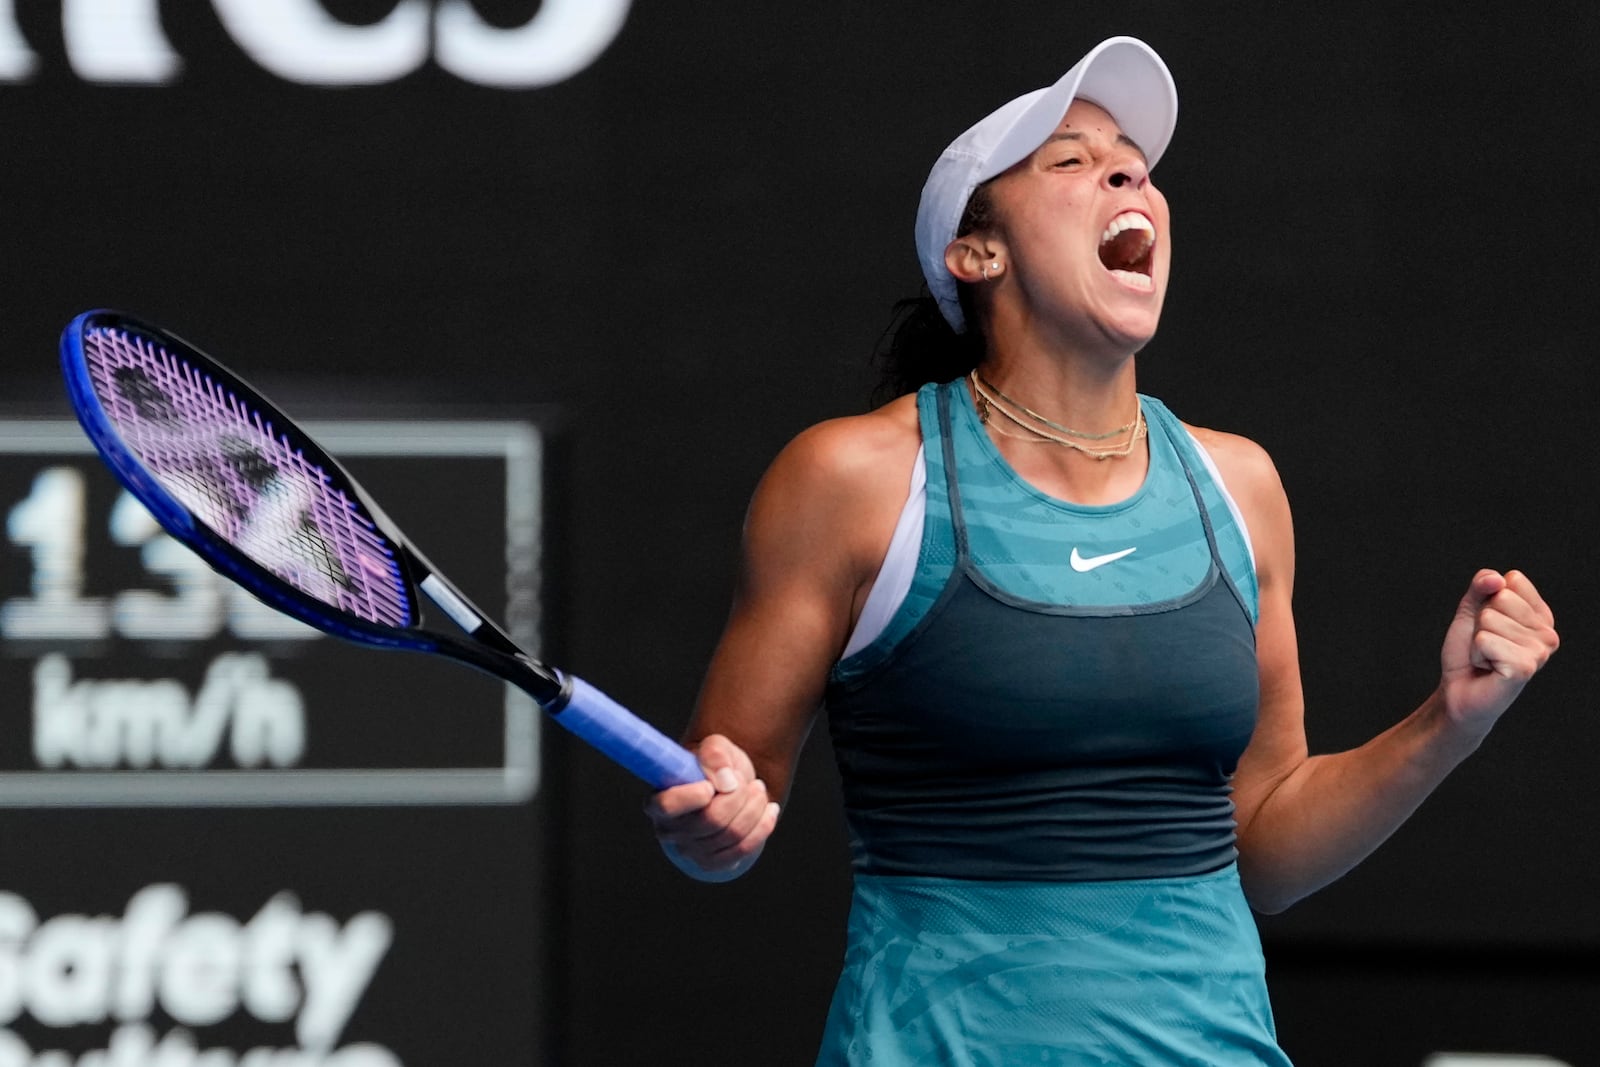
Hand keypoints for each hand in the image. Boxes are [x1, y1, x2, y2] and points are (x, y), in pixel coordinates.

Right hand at [644, 734, 779, 881]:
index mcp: (658, 801)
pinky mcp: (711, 863)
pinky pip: (743, 849)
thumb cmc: (714, 767)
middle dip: (739, 795)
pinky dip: (763, 827)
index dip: (693, 796)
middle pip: (712, 819)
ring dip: (755, 807)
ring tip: (758, 789)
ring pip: (733, 833)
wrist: (728, 788)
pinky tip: (769, 809)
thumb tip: (725, 781)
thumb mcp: (715, 747)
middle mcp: (668, 831)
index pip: (669, 806)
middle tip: (747, 781)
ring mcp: (689, 851)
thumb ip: (714, 753)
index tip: (711, 785)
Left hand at [1438, 569, 1558, 736]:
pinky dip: (1477, 654)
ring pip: (1490, 619)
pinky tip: (1488, 669)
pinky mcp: (1524, 668)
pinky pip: (1485, 639)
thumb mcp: (1472, 610)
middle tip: (1486, 646)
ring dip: (1478, 641)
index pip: (1512, 581)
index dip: (1487, 601)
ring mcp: (1540, 652)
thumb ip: (1482, 586)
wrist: (1458, 691)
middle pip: (1500, 598)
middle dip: (1481, 622)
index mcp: (1541, 616)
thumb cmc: (1468, 652)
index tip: (1489, 625)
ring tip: (1487, 659)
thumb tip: (1497, 578)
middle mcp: (1547, 634)